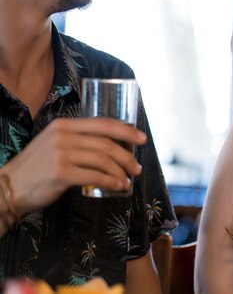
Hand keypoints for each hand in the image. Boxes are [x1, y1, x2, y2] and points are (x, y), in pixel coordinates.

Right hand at [1, 117, 144, 215]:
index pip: (102, 124)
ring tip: (129, 178)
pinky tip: (118, 185)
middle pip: (106, 143)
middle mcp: (63, 136)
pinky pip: (95, 176)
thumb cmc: (36, 167)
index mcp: (64, 125)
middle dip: (127, 156)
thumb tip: (112, 144)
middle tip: (137, 167)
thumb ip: (78, 139)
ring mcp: (61, 154)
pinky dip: (111, 181)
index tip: (142, 139)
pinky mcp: (61, 174)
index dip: (126, 131)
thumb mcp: (55, 143)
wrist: (8, 186)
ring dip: (121, 171)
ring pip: (103, 160)